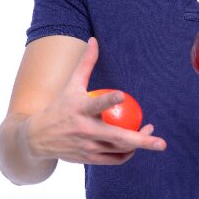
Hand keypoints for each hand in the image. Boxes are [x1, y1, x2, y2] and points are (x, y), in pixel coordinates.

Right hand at [25, 37, 166, 164]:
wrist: (37, 138)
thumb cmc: (60, 106)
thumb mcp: (71, 85)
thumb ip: (86, 64)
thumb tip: (94, 40)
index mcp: (79, 109)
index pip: (95, 104)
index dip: (108, 100)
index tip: (121, 95)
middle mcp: (84, 130)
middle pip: (117, 136)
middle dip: (141, 141)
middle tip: (161, 142)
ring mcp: (88, 147)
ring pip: (120, 149)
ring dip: (139, 144)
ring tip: (150, 133)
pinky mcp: (89, 159)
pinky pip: (114, 159)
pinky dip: (127, 153)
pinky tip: (135, 145)